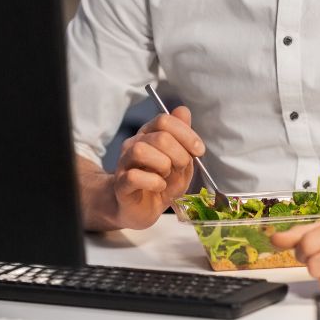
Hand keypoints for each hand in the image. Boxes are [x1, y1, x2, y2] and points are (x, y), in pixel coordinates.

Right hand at [111, 105, 201, 229]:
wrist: (142, 209)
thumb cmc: (162, 183)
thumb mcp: (181, 161)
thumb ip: (183, 138)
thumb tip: (183, 111)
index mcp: (149, 134)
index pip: (165, 120)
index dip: (186, 134)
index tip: (199, 151)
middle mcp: (134, 144)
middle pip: (159, 136)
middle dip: (179, 154)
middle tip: (181, 168)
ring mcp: (124, 163)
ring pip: (141, 150)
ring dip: (163, 165)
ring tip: (167, 176)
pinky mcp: (120, 184)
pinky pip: (134, 176)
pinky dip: (154, 182)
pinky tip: (159, 187)